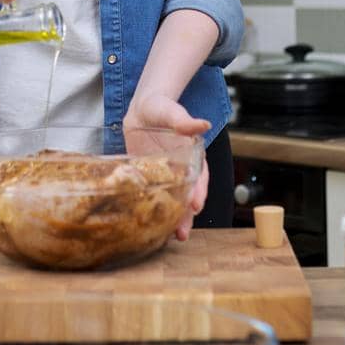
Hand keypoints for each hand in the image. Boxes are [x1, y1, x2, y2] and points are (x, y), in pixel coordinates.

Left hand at [124, 93, 210, 241]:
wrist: (141, 108)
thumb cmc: (161, 107)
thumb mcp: (172, 111)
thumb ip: (185, 121)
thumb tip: (203, 124)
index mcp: (193, 155)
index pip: (200, 176)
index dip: (199, 191)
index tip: (196, 204)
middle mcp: (182, 169)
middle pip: (188, 195)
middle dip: (187, 215)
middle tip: (182, 233)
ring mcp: (166, 176)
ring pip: (173, 200)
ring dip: (173, 219)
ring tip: (171, 237)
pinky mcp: (149, 178)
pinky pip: (153, 197)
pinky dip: (153, 211)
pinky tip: (151, 226)